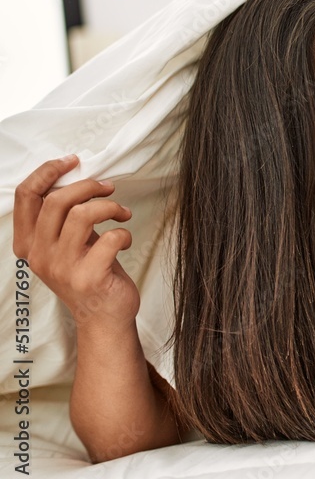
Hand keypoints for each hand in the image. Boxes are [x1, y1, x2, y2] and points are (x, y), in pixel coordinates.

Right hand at [13, 156, 137, 328]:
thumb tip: (78, 178)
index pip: (25, 197)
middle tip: (109, 188)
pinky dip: (124, 232)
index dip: (47, 172)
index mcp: (28, 243)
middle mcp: (39, 255)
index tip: (72, 162)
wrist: (104, 316)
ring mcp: (62, 268)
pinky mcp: (89, 277)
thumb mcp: (66, 244)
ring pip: (83, 214)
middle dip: (88, 186)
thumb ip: (63, 217)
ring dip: (110, 206)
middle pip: (56, 200)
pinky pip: (111, 237)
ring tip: (122, 213)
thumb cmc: (89, 272)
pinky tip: (125, 240)